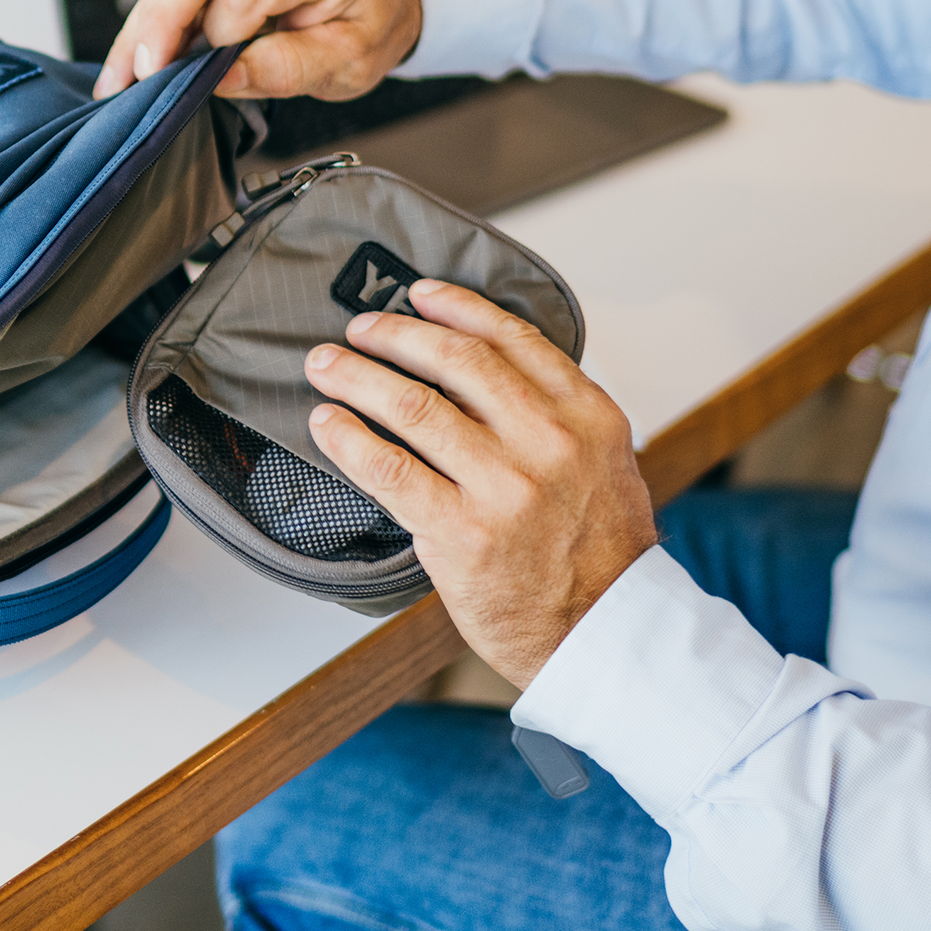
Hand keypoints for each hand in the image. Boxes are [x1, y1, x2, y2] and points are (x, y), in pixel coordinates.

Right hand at [92, 0, 421, 100]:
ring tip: (121, 77)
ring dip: (145, 20)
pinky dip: (154, 14)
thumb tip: (219, 79)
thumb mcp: (351, 62)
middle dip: (159, 18)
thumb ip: (288, 68)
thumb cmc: (373, 23)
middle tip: (137, 76)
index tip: (205, 79)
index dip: (217, 36)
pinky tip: (133, 55)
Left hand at [304, 281, 656, 690]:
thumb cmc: (597, 551)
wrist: (605, 636)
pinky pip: (386, 468)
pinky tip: (326, 423)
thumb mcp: (603, 461)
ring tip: (325, 366)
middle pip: (453, 361)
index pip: (511, 338)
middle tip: (358, 329)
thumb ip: (552, 410)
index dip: (455, 307)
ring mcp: (503, 488)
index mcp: (587, 415)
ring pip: (410, 406)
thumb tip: (475, 361)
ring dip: (355, 377)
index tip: (417, 294)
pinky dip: (347, 438)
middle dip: (393, 335)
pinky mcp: (460, 532)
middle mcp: (548, 442)